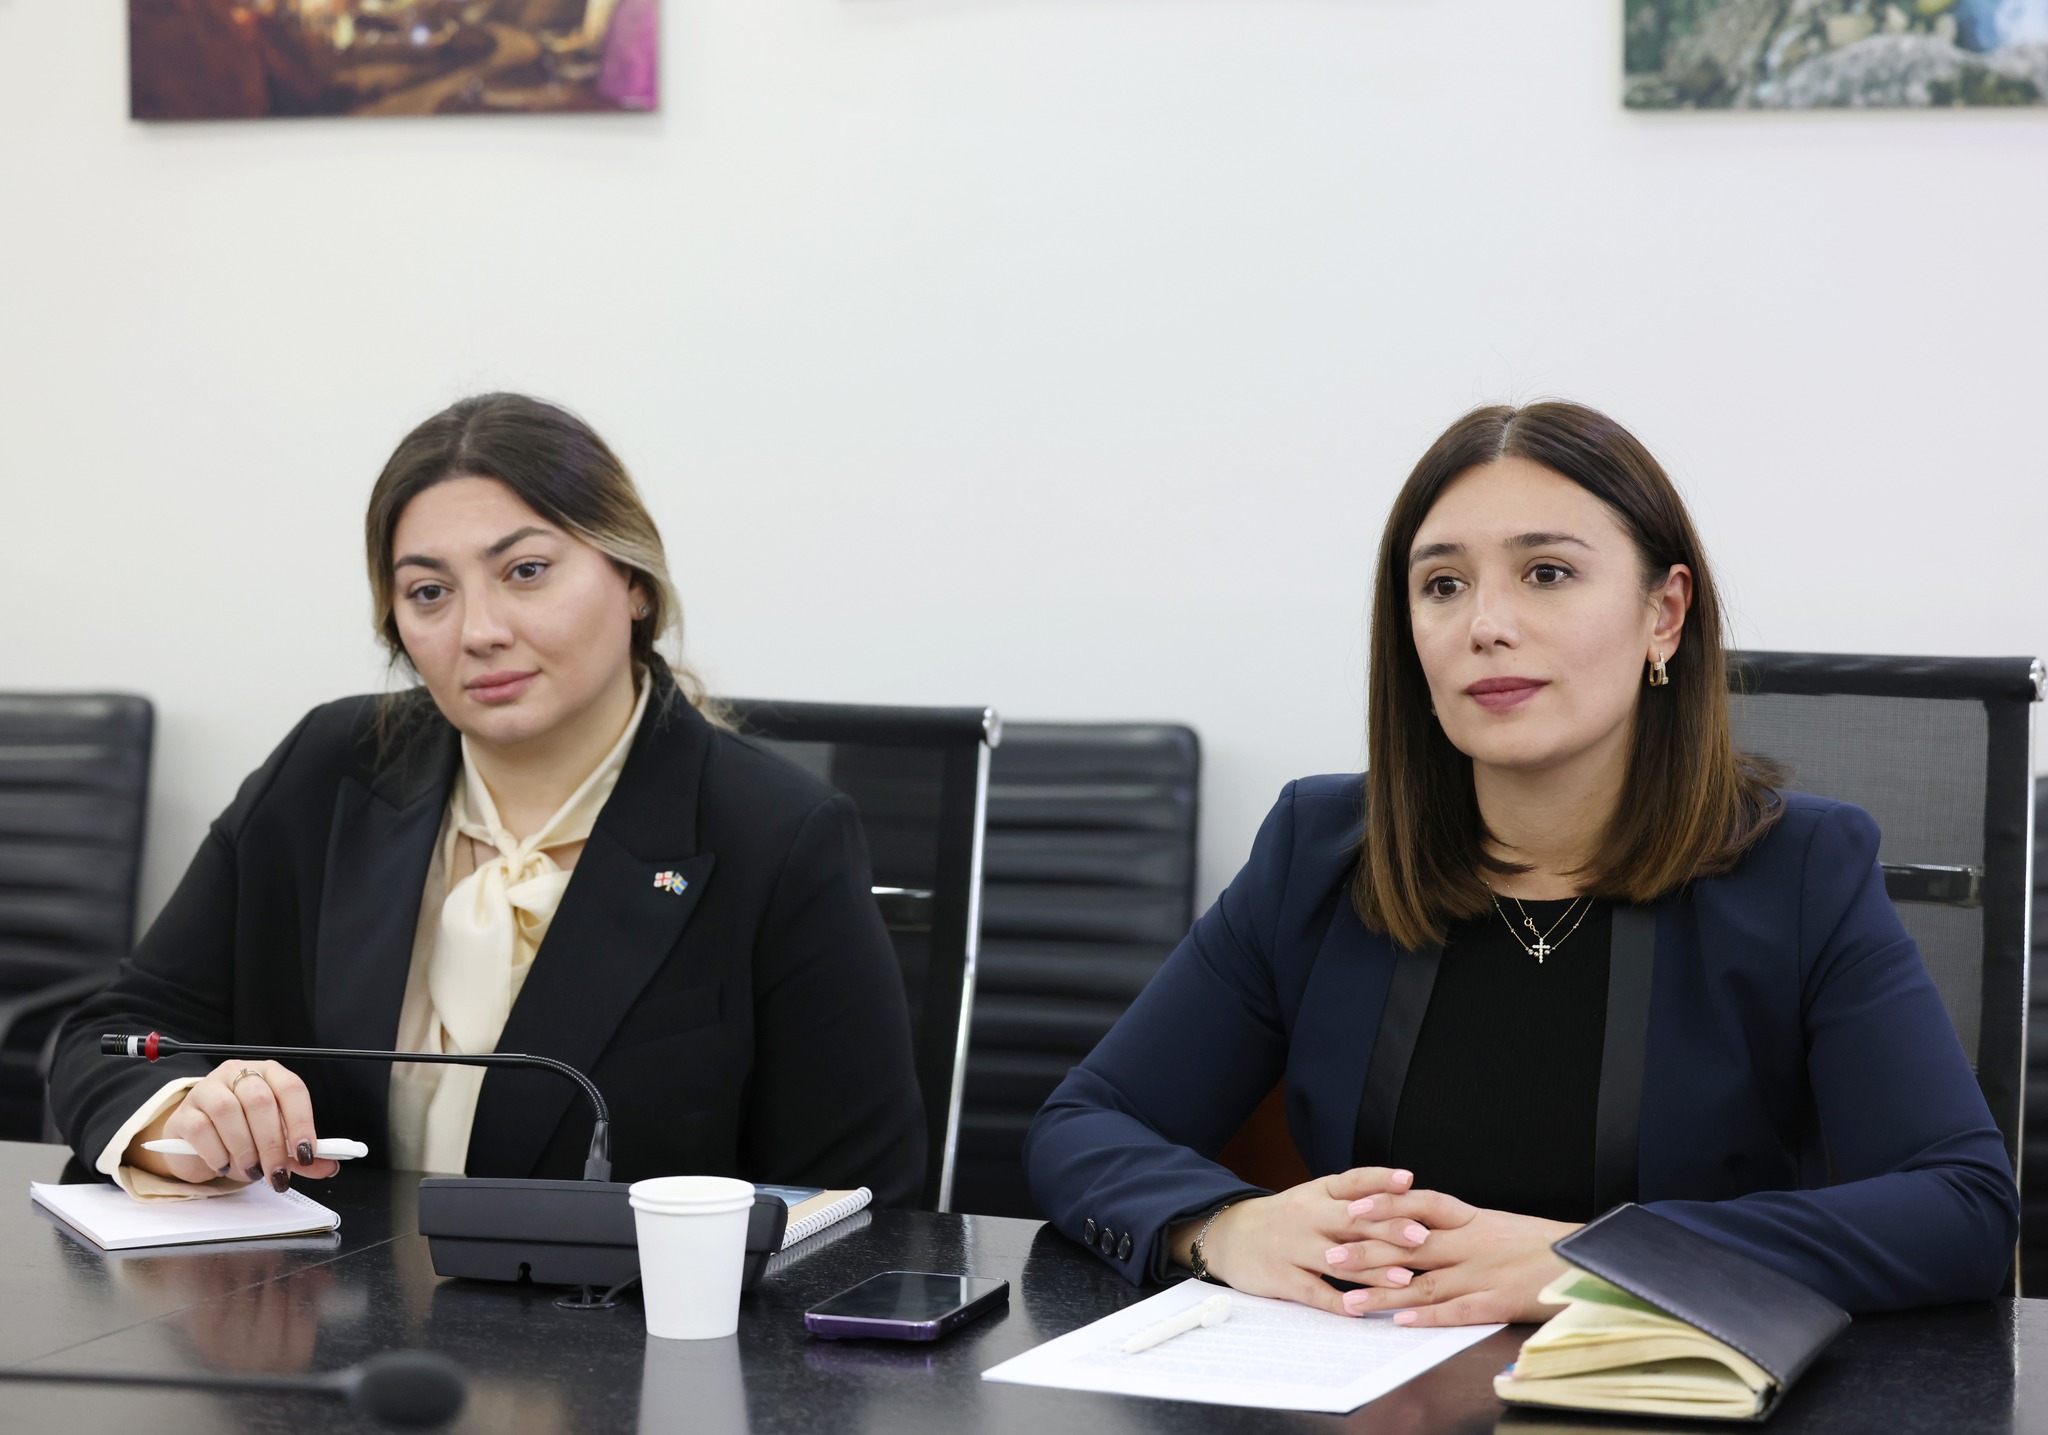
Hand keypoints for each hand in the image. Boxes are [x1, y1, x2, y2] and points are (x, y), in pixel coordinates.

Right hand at [127, 1060, 339, 1188]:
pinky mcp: (184, 1112)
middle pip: (260, 1101)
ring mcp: (208, 1089)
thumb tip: (329, 1166)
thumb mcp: (275, 1142)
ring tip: (251, 1170)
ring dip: (244, 1148)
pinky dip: (217, 1152)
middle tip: (277, 1174)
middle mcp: (238, 1074)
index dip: (301, 1121)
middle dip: (272, 1143)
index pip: (291, 1088)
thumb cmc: (242, 1134)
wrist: (197, 1142)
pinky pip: (201, 1129)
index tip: (307, 1153)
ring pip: (228, 1111)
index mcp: (269, 1074)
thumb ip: (300, 1153)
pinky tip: (224, 1165)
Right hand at [1167, 1168, 1435, 1316]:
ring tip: (1405, 1279)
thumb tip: (1405, 1193)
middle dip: (1388, 1229)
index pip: (1352, 1181)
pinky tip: (1363, 1310)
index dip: (1380, 1180)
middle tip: (1421, 1236)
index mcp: (1318, 1192)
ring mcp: (1293, 1247)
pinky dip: (1339, 1302)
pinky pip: (1314, 1292)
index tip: (1409, 1181)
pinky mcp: (1282, 1277)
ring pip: (1338, 1259)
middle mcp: (1307, 1215)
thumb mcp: (1314, 1197)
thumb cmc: (1286, 1218)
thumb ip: (1352, 1197)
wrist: (1229, 1236)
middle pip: (1351, 1221)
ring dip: (1373, 1270)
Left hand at [1325, 1186, 1577, 1325]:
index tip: (1350, 1207)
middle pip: (1409, 1244)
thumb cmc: (1540, 1243)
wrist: (1587, 1260)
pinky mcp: (1496, 1302)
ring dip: (1384, 1293)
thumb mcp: (1496, 1223)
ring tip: (1351, 1301)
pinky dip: (1427, 1317)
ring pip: (1423, 1282)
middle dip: (1367, 1251)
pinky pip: (1456, 1310)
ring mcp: (1482, 1273)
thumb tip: (1418, 1226)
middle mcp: (1471, 1242)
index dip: (1383, 1204)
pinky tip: (1400, 1321)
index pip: (1419, 1203)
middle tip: (1331, 1256)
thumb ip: (1459, 1227)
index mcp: (1471, 1217)